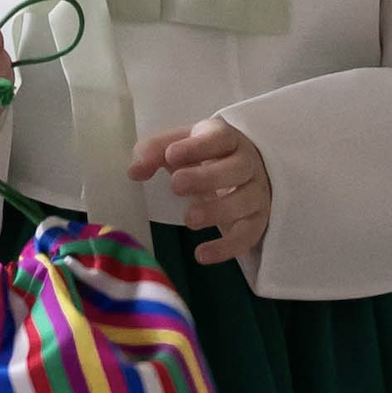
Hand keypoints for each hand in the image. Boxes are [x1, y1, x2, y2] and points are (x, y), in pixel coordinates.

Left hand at [128, 116, 271, 265]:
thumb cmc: (204, 157)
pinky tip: (202, 255)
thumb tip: (134, 171)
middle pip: (236, 168)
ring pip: (245, 201)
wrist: (241, 174)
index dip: (196, 147)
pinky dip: (227, 247)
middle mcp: (247, 163)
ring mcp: (256, 192)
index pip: (218, 138)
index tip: (170, 155)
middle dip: (207, 177)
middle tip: (176, 185)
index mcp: (226, 139)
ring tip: (189, 219)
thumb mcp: (178, 147)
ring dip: (217, 211)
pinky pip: (247, 235)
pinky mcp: (257, 220)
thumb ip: (154, 152)